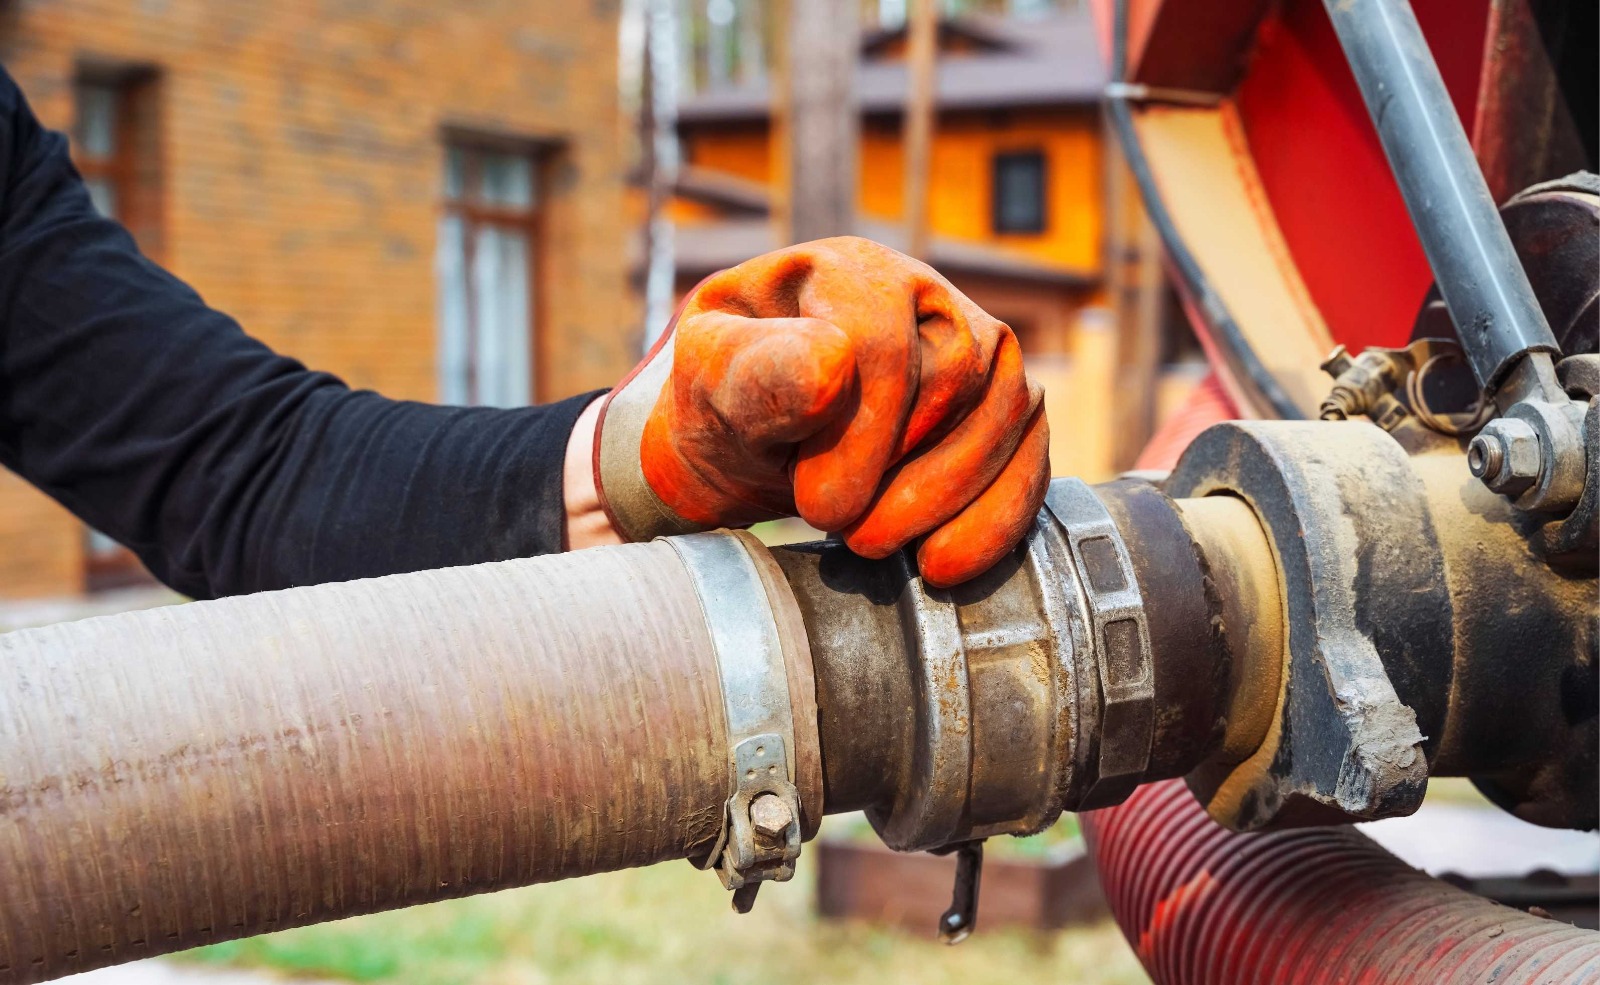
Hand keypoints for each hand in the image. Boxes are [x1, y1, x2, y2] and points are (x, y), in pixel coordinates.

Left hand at [587, 236, 1048, 586]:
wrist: (749, 442)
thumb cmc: (726, 404)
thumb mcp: (711, 385)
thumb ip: (755, 373)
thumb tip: (830, 366)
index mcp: (850, 271)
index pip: (885, 344)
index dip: (860, 437)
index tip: (817, 507)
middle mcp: (927, 295)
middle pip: (956, 376)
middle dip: (904, 475)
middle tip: (845, 533)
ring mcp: (980, 348)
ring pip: (1006, 415)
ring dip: (947, 501)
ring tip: (876, 545)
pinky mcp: (1008, 409)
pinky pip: (1031, 457)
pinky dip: (994, 520)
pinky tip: (941, 564)